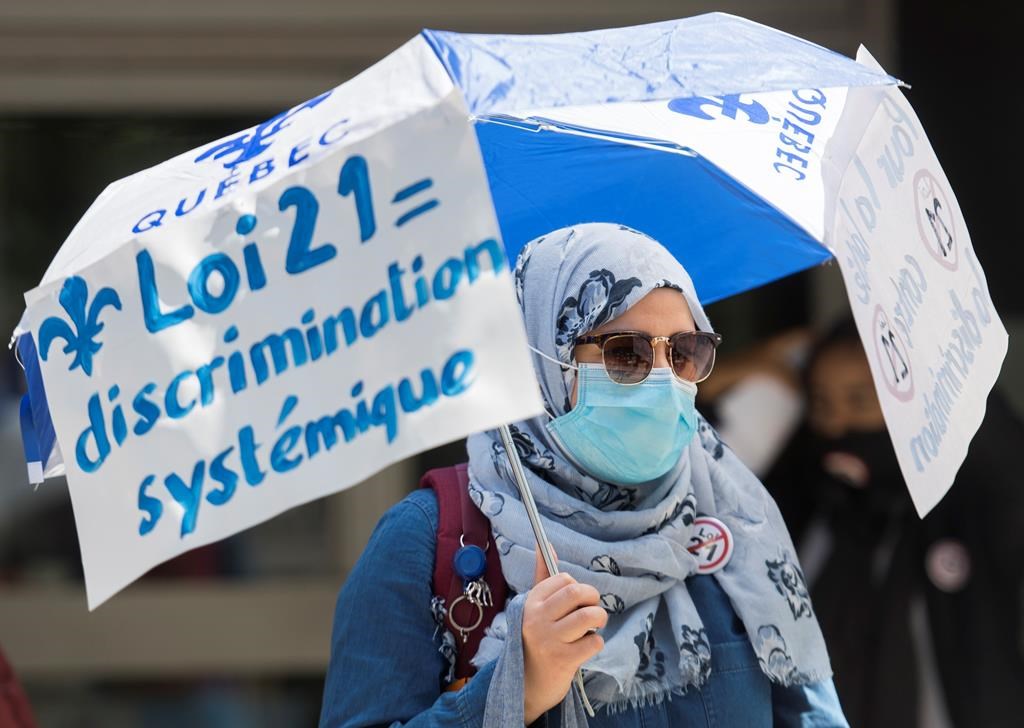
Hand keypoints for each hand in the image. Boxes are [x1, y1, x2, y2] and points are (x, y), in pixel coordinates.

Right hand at [522, 545, 606, 723]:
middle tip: (592, 610)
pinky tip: (586, 647)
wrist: (528, 683)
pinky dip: (596, 643)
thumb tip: (544, 543)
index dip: (578, 587)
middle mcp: (537, 619)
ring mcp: (549, 640)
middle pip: (577, 592)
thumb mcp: (536, 606)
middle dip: (593, 598)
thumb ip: (543, 575)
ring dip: (598, 619)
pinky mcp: (563, 660)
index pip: (564, 579)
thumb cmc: (537, 637)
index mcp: (531, 602)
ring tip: (593, 627)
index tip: (577, 600)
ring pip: (588, 616)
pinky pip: (594, 642)